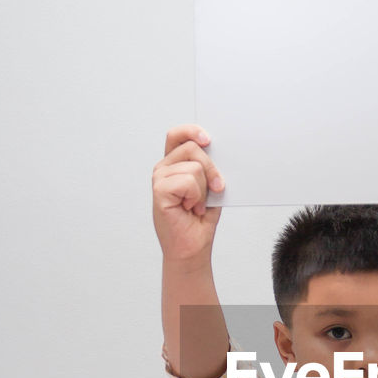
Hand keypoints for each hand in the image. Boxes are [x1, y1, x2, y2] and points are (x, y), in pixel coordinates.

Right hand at [152, 124, 223, 260]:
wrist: (192, 246)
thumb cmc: (200, 218)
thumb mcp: (210, 187)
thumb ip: (209, 167)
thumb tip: (218, 151)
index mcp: (174, 163)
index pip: (178, 135)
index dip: (192, 131)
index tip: (208, 140)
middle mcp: (164, 168)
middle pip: (191, 147)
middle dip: (211, 168)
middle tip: (216, 188)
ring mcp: (159, 178)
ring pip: (194, 167)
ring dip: (203, 190)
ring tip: (196, 204)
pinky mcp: (159, 190)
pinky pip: (188, 182)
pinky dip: (196, 197)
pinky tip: (189, 208)